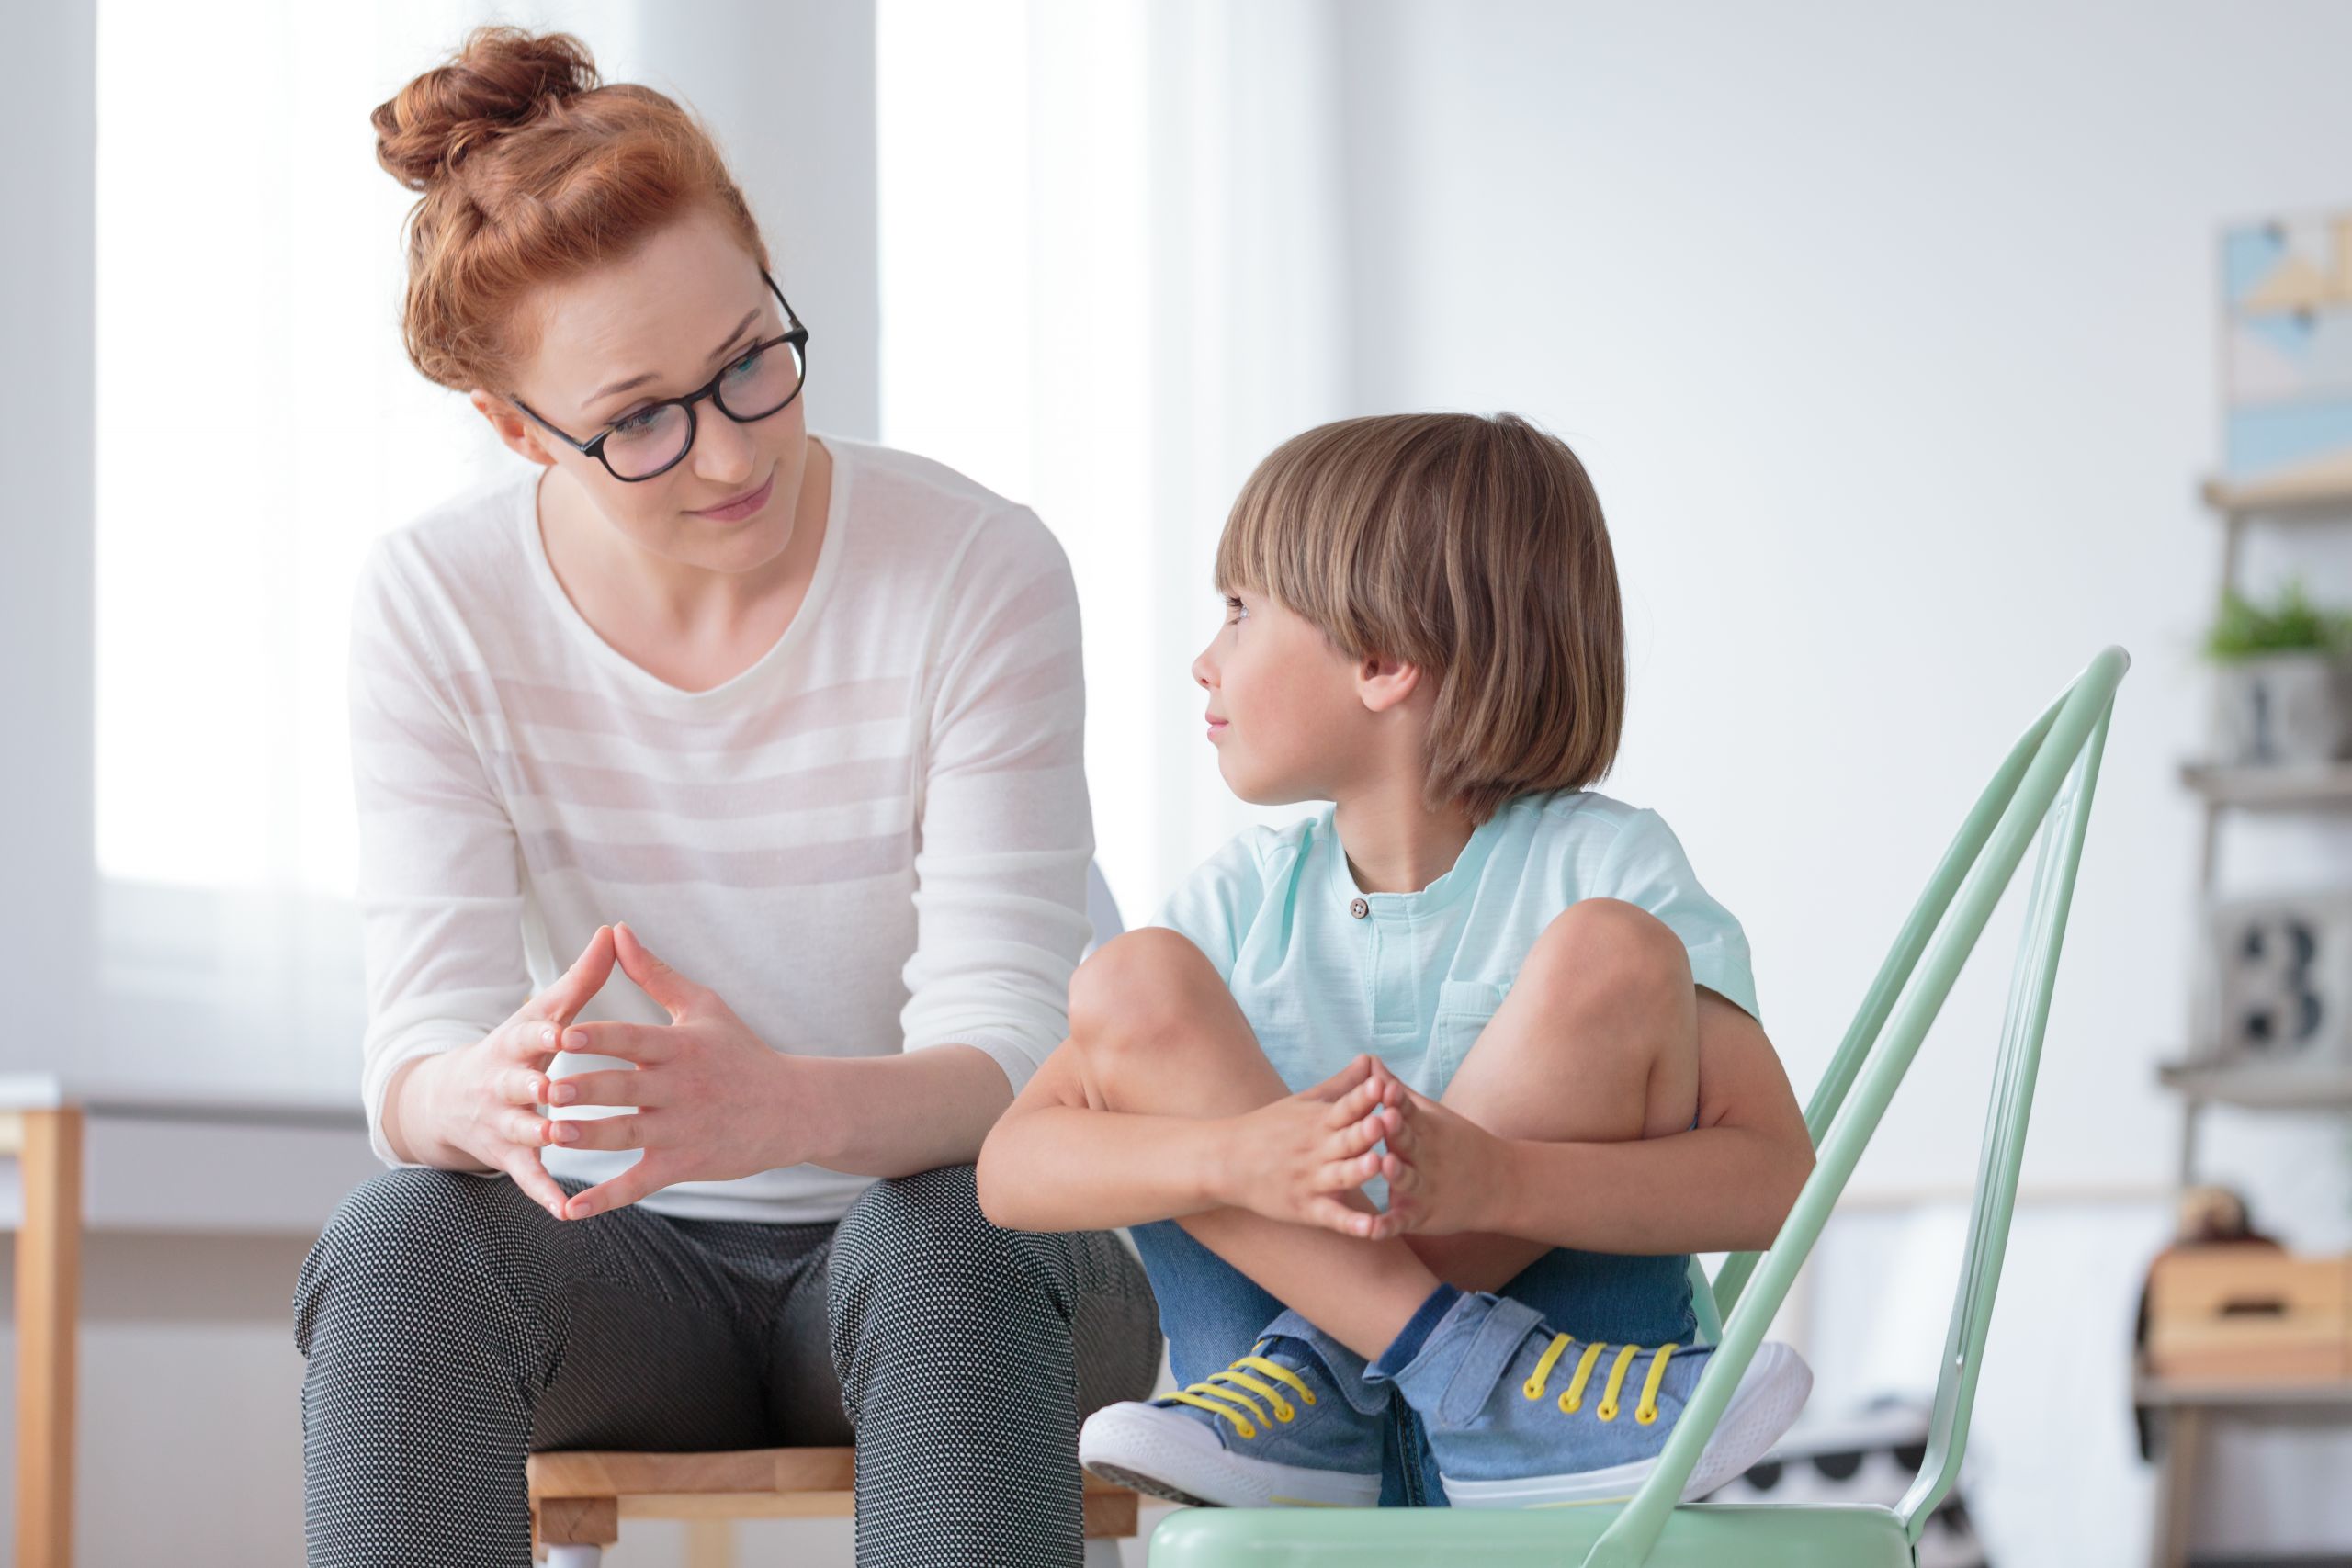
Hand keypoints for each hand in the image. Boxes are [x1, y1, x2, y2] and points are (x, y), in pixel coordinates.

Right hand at [406, 925, 617, 1220]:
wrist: (449, 1099)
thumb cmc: (517, 1048)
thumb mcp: (541, 1012)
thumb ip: (581, 978)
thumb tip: (615, 929)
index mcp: (516, 1043)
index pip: (529, 1034)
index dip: (546, 1033)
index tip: (565, 1030)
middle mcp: (503, 1083)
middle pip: (517, 1084)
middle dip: (533, 1086)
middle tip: (556, 1089)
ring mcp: (503, 1122)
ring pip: (522, 1129)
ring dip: (540, 1134)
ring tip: (562, 1138)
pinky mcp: (509, 1157)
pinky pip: (528, 1178)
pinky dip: (545, 1193)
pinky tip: (567, 1211)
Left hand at [547, 921, 796, 1220]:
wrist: (793, 1109)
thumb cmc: (742, 1052)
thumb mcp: (703, 1006)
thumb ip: (654, 973)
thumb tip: (616, 931)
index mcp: (681, 1047)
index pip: (634, 1039)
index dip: (600, 1037)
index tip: (564, 1034)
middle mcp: (680, 1088)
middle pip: (626, 1088)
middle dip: (588, 1089)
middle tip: (548, 1087)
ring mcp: (682, 1129)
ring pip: (628, 1134)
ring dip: (590, 1137)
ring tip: (552, 1135)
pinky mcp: (684, 1164)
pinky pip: (639, 1183)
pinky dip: (606, 1198)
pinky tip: (570, 1210)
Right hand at [1213, 1053, 1404, 1238]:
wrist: (1226, 1161)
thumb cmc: (1269, 1128)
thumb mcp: (1304, 1102)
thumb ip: (1342, 1084)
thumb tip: (1370, 1059)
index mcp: (1319, 1121)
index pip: (1345, 1106)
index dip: (1363, 1097)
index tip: (1381, 1084)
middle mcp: (1317, 1150)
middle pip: (1346, 1140)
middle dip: (1365, 1131)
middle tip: (1384, 1121)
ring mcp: (1311, 1180)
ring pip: (1341, 1176)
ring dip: (1359, 1170)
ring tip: (1377, 1164)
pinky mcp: (1306, 1209)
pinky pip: (1332, 1217)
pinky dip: (1350, 1223)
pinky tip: (1370, 1228)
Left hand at [1370, 1073, 1512, 1238]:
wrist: (1499, 1184)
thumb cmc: (1454, 1144)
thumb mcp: (1430, 1116)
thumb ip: (1396, 1092)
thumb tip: (1369, 1061)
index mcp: (1426, 1130)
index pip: (1410, 1111)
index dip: (1397, 1100)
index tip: (1385, 1087)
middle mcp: (1426, 1158)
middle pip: (1408, 1142)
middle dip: (1396, 1131)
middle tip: (1383, 1118)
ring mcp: (1425, 1188)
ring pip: (1408, 1180)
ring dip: (1396, 1173)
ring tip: (1384, 1165)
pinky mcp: (1421, 1216)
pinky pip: (1402, 1222)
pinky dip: (1387, 1226)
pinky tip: (1370, 1230)